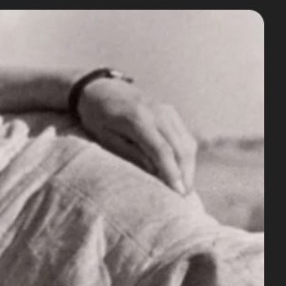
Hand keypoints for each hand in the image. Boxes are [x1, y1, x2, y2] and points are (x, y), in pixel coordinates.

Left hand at [76, 78, 197, 194]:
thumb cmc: (97, 116)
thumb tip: (154, 171)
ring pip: (187, 142)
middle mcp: (159, 113)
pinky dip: (186, 156)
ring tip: (184, 188)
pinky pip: (184, 137)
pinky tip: (181, 171)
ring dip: (189, 167)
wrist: (101, 88)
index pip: (162, 150)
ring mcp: (168, 111)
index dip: (171, 173)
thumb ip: (129, 153)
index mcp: (139, 119)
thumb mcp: (105, 137)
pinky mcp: (171, 113)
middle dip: (185, 174)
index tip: (178, 193)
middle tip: (184, 197)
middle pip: (181, 148)